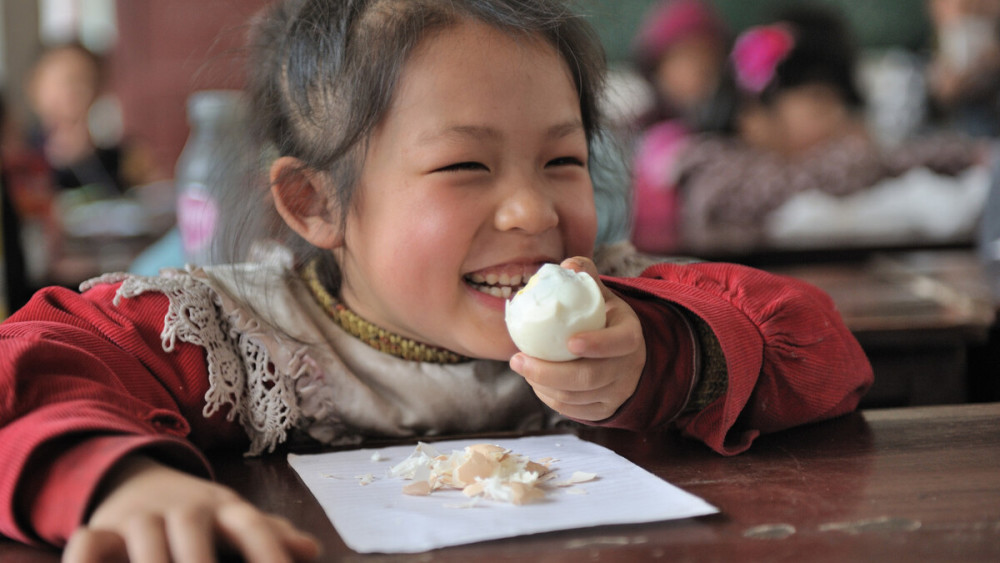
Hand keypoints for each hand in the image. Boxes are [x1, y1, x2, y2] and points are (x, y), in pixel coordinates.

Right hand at [62, 457, 320, 562]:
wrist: (139, 477)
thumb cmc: (200, 513)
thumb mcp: (234, 519)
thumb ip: (271, 537)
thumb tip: (313, 550)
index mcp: (225, 508)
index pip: (252, 526)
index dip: (270, 549)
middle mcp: (184, 508)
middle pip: (195, 535)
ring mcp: (140, 517)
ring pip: (144, 543)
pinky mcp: (99, 529)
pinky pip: (87, 546)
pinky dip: (85, 561)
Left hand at [509, 257, 645, 420]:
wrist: (627, 356)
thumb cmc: (605, 320)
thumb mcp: (603, 296)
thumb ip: (586, 275)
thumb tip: (567, 264)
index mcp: (631, 336)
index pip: (619, 343)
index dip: (596, 344)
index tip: (569, 342)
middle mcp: (628, 368)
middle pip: (589, 378)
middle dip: (549, 373)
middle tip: (518, 360)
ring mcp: (617, 393)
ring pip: (576, 398)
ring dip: (543, 385)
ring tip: (522, 367)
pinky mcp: (603, 411)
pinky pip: (572, 410)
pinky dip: (549, 398)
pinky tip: (535, 382)